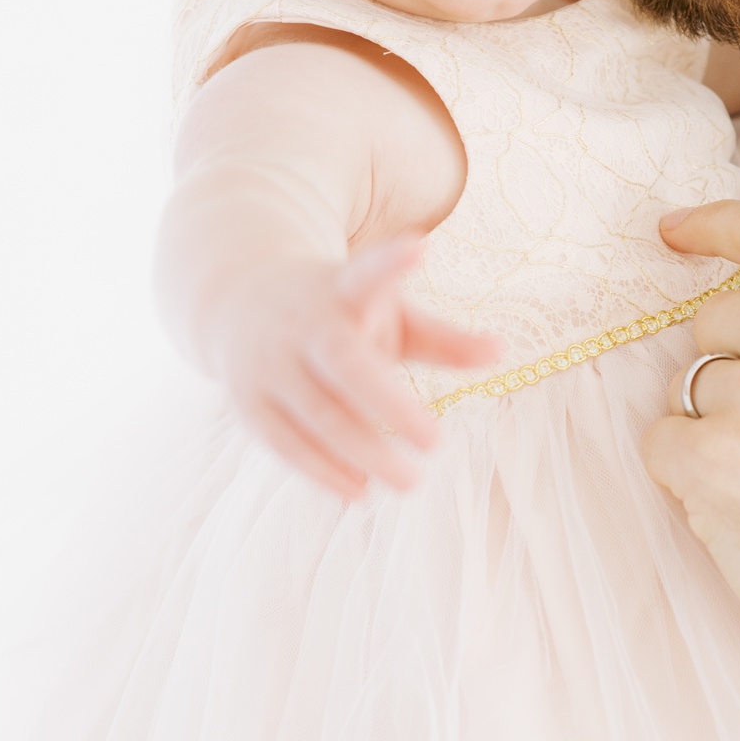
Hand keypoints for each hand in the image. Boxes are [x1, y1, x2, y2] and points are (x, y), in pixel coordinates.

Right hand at [205, 237, 497, 499]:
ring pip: (318, 414)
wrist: (237, 299)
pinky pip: (286, 444)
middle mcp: (302, 324)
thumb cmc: (337, 311)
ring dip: (364, 453)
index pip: (367, 274)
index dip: (391, 264)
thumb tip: (502, 352)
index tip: (420, 247)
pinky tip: (360, 493)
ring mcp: (270, 364)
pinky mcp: (249, 402)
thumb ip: (441, 338)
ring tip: (410, 483)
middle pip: (346, 365)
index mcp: (342, 291)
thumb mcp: (386, 312)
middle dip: (389, 405)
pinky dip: (323, 472)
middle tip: (437, 443)